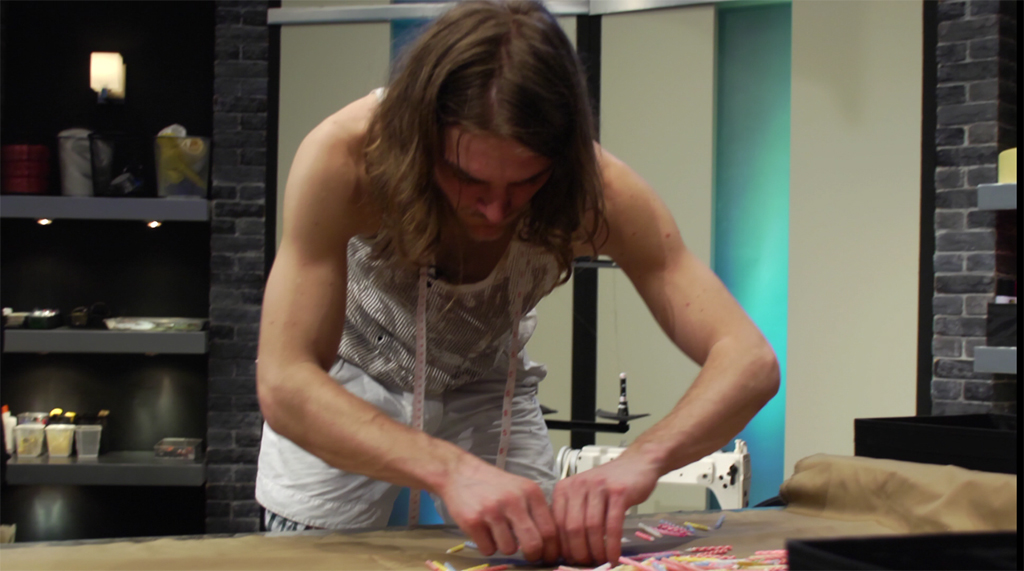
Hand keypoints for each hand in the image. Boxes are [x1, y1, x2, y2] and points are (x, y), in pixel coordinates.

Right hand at [438, 457, 559, 563]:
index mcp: (530, 492)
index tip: (548, 556)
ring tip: (499, 534)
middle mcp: (513, 501)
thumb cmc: (495, 485)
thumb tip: (551, 543)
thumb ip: (536, 511)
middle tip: (530, 557)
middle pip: (533, 543)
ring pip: (509, 549)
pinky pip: (488, 550)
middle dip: (534, 556)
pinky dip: (487, 547)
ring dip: (506, 548)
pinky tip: (484, 532)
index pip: (550, 530)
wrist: (460, 472)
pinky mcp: (473, 521)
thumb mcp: (521, 489)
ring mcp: (492, 511)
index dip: (551, 549)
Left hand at [552, 456, 659, 564]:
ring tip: (600, 562)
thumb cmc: (608, 485)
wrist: (637, 464)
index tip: (569, 560)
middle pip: (573, 527)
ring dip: (596, 550)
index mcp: (564, 488)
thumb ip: (572, 516)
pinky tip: (613, 556)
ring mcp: (599, 487)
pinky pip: (612, 525)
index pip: (556, 523)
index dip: (562, 546)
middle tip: (585, 564)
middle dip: (578, 551)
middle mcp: (578, 485)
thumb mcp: (583, 495)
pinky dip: (612, 545)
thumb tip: (565, 549)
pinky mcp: (619, 492)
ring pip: (592, 527)